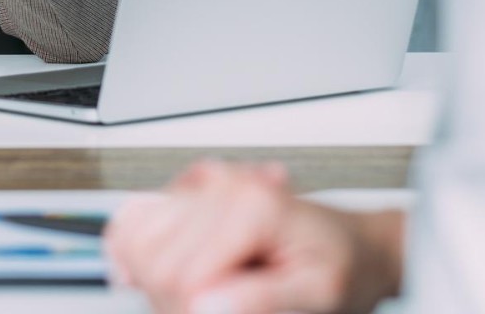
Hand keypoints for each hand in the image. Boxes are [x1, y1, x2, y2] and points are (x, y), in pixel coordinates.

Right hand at [103, 161, 404, 313]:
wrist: (349, 243)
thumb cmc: (340, 267)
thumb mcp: (321, 295)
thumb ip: (267, 300)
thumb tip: (204, 306)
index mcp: (252, 206)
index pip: (184, 275)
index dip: (193, 311)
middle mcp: (220, 184)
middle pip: (155, 259)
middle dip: (172, 299)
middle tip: (210, 309)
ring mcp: (202, 183)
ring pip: (135, 236)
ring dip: (152, 277)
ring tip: (195, 296)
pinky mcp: (188, 190)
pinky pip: (135, 217)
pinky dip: (135, 249)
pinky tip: (156, 274)